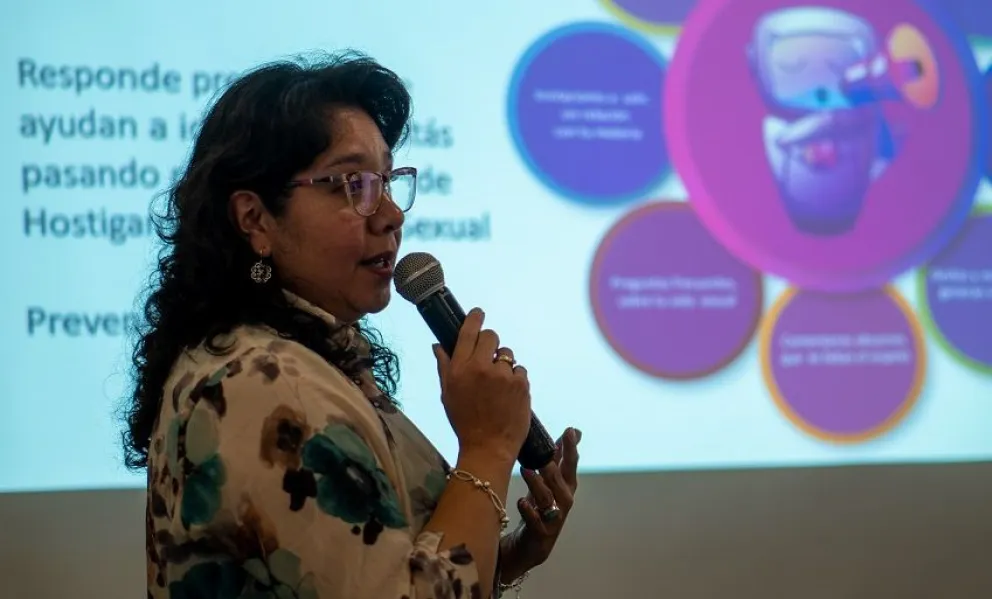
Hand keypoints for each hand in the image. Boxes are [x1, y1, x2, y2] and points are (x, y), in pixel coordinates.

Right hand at [433, 308, 531, 462]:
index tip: (479, 314)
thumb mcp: (447, 394)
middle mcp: (481, 367)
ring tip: (498, 385)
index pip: (468, 332)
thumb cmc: (465, 421)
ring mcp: (503, 375)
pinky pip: (519, 370)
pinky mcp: (521, 384)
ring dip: (504, 364)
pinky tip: (509, 395)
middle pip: (491, 337)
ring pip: (507, 354)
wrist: (488, 447)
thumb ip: (444, 367)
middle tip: (489, 358)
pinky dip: (515, 379)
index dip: (475, 319)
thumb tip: (438, 345)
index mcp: (459, 369)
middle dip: (491, 343)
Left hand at [500, 427, 580, 578]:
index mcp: (565, 488)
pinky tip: (522, 502)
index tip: (570, 430)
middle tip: (544, 451)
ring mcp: (553, 520)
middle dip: (555, 466)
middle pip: (563, 482)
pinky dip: (530, 512)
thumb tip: (573, 430)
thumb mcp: (547, 481)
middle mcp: (563, 503)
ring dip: (538, 484)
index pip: (571, 465)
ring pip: (549, 500)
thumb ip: (558, 457)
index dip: (571, 449)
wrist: (526, 546)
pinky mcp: (541, 536)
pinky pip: (536, 523)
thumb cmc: (537, 509)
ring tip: (526, 470)